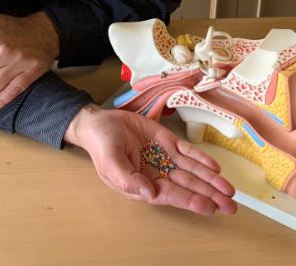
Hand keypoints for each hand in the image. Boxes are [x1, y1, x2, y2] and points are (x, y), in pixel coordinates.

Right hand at [65, 105, 236, 215]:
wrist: (99, 122)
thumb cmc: (101, 145)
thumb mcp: (110, 163)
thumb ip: (128, 179)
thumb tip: (149, 193)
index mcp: (143, 183)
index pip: (172, 194)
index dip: (191, 200)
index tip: (210, 207)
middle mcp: (158, 173)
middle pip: (188, 185)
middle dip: (209, 195)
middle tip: (231, 206)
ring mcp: (164, 157)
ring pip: (192, 170)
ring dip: (210, 180)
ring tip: (229, 190)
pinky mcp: (166, 141)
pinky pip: (187, 151)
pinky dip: (201, 159)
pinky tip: (215, 167)